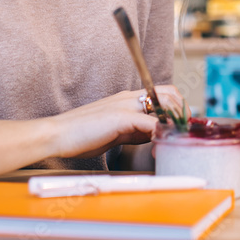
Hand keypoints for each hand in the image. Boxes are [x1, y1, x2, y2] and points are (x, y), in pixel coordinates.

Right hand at [50, 84, 184, 158]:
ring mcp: (125, 105)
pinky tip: (160, 147)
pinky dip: (161, 135)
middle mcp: (129, 97)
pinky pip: (151, 123)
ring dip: (175, 122)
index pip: (163, 93)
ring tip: (176, 140)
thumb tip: (154, 136)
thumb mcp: (115, 132)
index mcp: (128, 99)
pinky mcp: (121, 117)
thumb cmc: (82, 135)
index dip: (176, 108)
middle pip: (170, 92)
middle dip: (182, 112)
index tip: (180, 126)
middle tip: (183, 132)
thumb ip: (135, 131)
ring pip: (164, 103)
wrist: (57, 135)